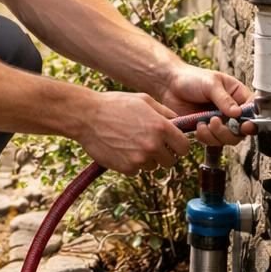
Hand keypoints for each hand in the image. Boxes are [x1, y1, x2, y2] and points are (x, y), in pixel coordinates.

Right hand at [77, 91, 193, 175]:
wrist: (86, 116)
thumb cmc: (114, 104)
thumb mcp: (143, 100)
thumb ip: (165, 112)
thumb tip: (180, 123)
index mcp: (161, 127)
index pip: (184, 148)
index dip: (179, 146)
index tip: (172, 144)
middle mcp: (153, 145)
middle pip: (170, 161)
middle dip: (163, 154)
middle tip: (150, 144)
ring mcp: (140, 159)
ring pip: (153, 167)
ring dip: (146, 159)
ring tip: (131, 144)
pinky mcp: (126, 168)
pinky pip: (136, 171)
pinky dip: (131, 163)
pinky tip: (121, 149)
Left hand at [157, 64, 254, 145]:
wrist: (169, 84)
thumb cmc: (192, 78)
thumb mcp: (211, 83)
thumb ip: (224, 99)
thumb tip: (237, 113)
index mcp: (238, 96)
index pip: (253, 112)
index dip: (251, 122)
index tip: (244, 125)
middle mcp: (231, 111)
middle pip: (241, 131)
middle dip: (229, 131)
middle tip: (215, 121)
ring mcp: (219, 122)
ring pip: (227, 139)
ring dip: (216, 135)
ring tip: (204, 123)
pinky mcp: (206, 130)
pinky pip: (212, 141)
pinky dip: (205, 137)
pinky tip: (198, 126)